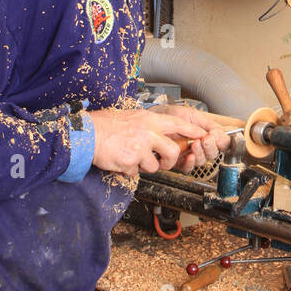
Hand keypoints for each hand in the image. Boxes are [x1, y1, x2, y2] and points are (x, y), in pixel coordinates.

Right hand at [85, 106, 227, 174]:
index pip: (179, 124)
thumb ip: (147, 126)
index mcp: (149, 119)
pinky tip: (120, 160)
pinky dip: (129, 170)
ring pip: (154, 165)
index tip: (203, 136)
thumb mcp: (132, 118)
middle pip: (173, 151)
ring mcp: (141, 147)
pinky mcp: (132, 161)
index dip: (193, 131)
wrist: (87, 133)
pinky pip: (136, 172)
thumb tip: (158, 134)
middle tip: (162, 162)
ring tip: (131, 158)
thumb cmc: (106, 125)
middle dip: (170, 161)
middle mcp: (148, 132)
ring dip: (144, 166)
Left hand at [144, 102, 231, 167]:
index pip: (221, 143)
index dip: (221, 141)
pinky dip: (190, 163)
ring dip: (200, 153)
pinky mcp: (178, 162)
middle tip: (205, 139)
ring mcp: (189, 155)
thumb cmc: (172, 115)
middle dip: (211, 147)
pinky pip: (188, 168)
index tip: (214, 135)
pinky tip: (189, 155)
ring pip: (202, 161)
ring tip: (194, 144)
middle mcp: (200, 146)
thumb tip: (220, 134)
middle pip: (213, 153)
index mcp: (206, 135)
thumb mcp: (193, 115)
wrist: (154, 118)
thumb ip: (209, 125)